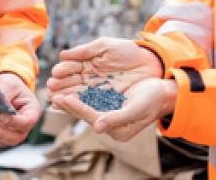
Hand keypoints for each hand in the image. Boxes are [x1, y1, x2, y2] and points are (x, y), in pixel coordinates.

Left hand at [0, 73, 40, 146]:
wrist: (3, 89)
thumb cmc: (10, 85)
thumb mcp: (9, 84)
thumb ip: (3, 93)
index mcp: (31, 113)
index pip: (26, 122)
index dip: (14, 121)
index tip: (0, 115)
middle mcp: (23, 127)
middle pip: (14, 137)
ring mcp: (11, 134)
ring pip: (1, 142)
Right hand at [46, 38, 161, 102]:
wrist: (150, 62)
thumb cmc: (127, 50)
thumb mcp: (106, 46)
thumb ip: (85, 50)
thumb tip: (62, 55)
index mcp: (87, 62)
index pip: (71, 67)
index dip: (63, 71)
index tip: (55, 74)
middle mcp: (89, 77)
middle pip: (71, 82)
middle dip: (61, 86)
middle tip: (51, 89)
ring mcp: (97, 89)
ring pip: (78, 94)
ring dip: (66, 97)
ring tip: (56, 99)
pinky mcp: (106, 100)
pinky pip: (90, 103)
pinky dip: (79, 105)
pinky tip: (70, 107)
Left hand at [51, 77, 176, 141]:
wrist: (163, 92)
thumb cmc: (153, 99)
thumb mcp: (137, 108)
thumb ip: (117, 118)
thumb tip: (98, 127)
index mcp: (117, 130)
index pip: (92, 118)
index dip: (77, 108)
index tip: (62, 98)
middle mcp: (110, 124)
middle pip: (85, 113)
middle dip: (68, 103)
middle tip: (51, 92)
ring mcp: (109, 113)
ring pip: (85, 105)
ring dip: (70, 97)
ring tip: (54, 89)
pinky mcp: (108, 104)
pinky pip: (89, 99)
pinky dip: (78, 93)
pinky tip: (68, 86)